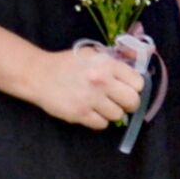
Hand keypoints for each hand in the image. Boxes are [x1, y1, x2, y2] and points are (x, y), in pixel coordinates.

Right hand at [21, 40, 148, 130]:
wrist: (39, 75)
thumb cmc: (68, 64)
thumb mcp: (93, 54)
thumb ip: (115, 60)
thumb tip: (139, 63)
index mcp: (107, 64)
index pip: (138, 83)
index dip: (134, 87)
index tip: (128, 88)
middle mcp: (102, 81)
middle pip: (133, 101)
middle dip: (129, 103)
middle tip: (119, 101)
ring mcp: (91, 99)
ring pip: (118, 115)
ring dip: (112, 112)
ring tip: (101, 104)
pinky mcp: (80, 114)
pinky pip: (102, 124)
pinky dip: (99, 120)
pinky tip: (91, 111)